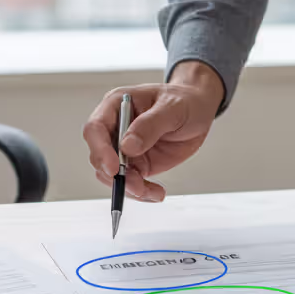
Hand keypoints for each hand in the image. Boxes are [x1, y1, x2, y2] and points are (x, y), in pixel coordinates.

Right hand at [82, 61, 224, 202]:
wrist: (199, 110)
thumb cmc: (184, 100)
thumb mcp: (173, 107)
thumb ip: (150, 124)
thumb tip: (127, 146)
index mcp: (116, 105)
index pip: (95, 128)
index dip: (100, 150)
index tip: (113, 168)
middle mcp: (116, 127)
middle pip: (99, 156)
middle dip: (115, 175)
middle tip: (137, 185)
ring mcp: (125, 148)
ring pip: (113, 175)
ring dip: (129, 187)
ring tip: (151, 191)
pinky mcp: (138, 163)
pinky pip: (131, 182)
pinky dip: (141, 192)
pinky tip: (156, 193)